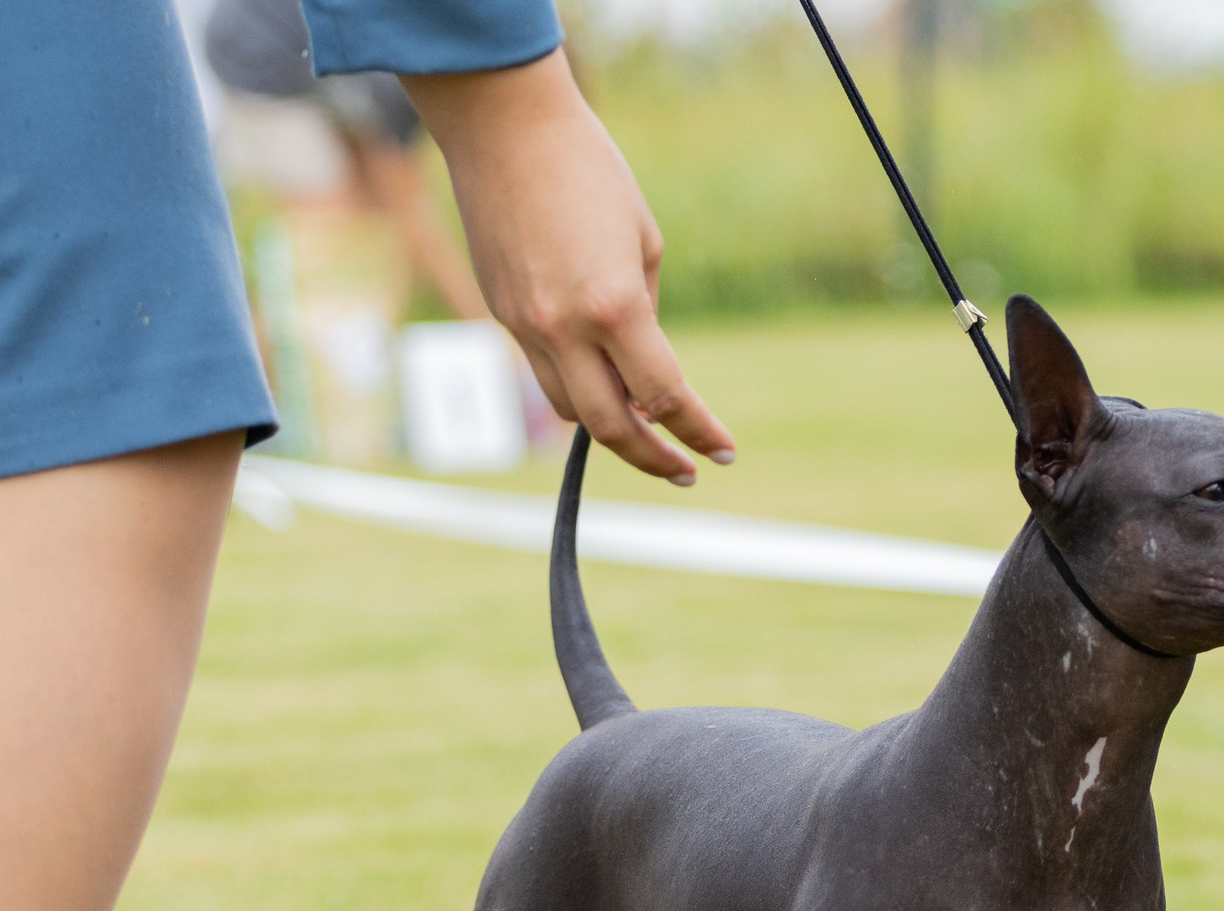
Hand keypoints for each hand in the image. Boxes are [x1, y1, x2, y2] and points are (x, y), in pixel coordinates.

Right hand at [403, 52, 734, 484]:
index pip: (663, 397)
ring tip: (644, 430)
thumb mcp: (643, 243)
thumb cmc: (589, 171)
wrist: (505, 127)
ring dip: (609, 428)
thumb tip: (644, 370)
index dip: (698, 431)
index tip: (723, 452)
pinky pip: (542, 372)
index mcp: (614, 307)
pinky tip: (600, 382)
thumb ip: (645, 315)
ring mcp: (524, 326)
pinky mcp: (500, 314)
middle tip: (684, 470)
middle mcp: (563, 329)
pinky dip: (576, 389)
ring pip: (568, 409)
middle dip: (652, 458)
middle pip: (609, 427)